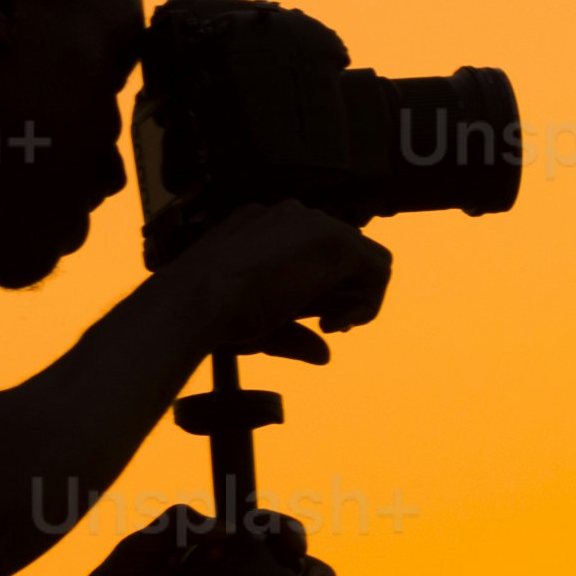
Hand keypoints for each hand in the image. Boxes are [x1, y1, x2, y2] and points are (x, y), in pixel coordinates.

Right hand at [171, 196, 384, 364]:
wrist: (196, 299)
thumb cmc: (215, 314)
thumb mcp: (262, 324)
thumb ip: (295, 335)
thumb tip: (325, 356)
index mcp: (270, 229)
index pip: (316, 250)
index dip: (325, 286)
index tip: (315, 318)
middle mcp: (294, 219)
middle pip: (345, 250)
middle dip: (344, 290)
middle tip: (328, 323)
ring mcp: (314, 225)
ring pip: (365, 256)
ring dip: (356, 295)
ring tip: (330, 323)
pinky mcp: (336, 241)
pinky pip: (379, 268)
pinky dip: (369, 301)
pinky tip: (335, 322)